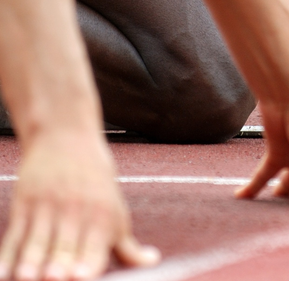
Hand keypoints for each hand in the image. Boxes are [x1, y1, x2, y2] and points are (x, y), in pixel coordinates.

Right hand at [0, 131, 158, 280]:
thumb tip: (154, 262)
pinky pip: (14, 233)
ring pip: (37, 240)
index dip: (88, 263)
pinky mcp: (25, 204)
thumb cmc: (97, 184)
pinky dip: (5, 254)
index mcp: (102, 217)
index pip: (95, 247)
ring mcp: (48, 208)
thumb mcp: (116, 212)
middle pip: (64, 246)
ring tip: (25, 277)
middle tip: (51, 278)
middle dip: (57, 264)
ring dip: (30, 260)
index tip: (80, 277)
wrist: (68, 140)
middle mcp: (76, 212)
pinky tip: (1, 273)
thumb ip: (129, 245)